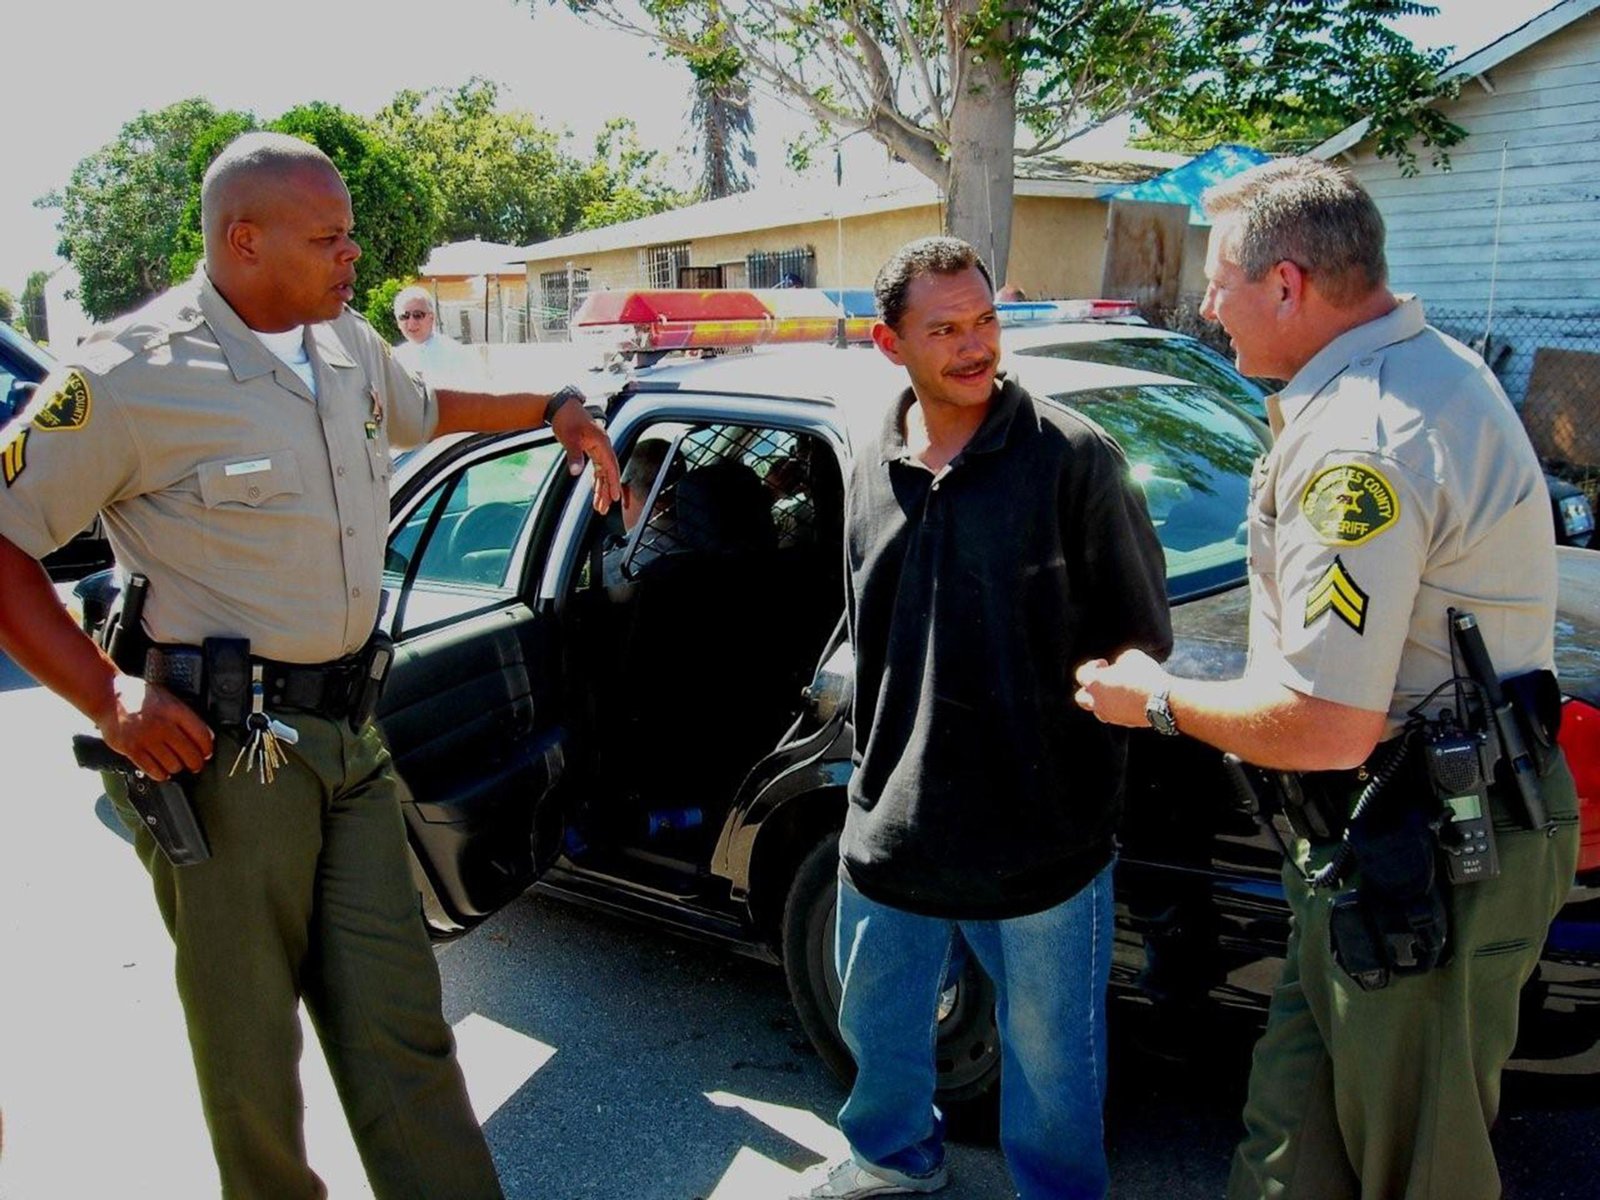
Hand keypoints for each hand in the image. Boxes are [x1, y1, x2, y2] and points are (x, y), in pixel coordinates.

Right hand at [96, 674, 213, 780]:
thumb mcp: (167, 698)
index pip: (201, 734)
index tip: (207, 753)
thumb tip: (205, 735)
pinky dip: (160, 773)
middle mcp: (162, 725)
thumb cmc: (139, 696)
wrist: (108, 696)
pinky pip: (151, 769)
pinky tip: (162, 771)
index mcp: (174, 710)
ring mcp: (146, 738)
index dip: (207, 747)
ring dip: (177, 768)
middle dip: (195, 763)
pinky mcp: (131, 748)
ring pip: (172, 764)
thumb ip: (184, 715)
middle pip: (189, 753)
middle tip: (195, 765)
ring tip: (177, 765)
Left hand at [549, 391, 621, 512]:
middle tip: (603, 508)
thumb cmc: (567, 419)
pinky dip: (596, 480)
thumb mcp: (570, 438)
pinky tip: (595, 491)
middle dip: (606, 491)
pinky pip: (597, 469)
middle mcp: (603, 446)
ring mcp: (598, 448)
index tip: (615, 497)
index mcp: (602, 443)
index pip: (611, 467)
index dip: (613, 483)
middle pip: (608, 473)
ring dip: (601, 489)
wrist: (562, 407)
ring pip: (603, 473)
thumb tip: (576, 472)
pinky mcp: (591, 449)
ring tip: (599, 505)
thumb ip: (574, 456)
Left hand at [1073, 648, 1167, 727]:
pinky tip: (1129, 700)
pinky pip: (1114, 715)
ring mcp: (1110, 715)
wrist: (1163, 700)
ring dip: (1103, 700)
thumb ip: (1119, 661)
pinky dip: (1118, 708)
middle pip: (1081, 697)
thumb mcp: (1131, 657)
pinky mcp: (1124, 723)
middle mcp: (1097, 702)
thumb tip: (1120, 665)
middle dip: (1089, 688)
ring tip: (1116, 691)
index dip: (1092, 666)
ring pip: (1097, 710)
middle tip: (1103, 680)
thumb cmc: (1145, 676)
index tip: (1104, 663)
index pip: (1081, 674)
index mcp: (1094, 683)